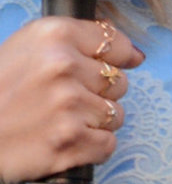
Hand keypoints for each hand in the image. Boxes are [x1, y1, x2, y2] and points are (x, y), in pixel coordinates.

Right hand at [0, 17, 142, 183]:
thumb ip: (74, 43)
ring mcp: (68, 106)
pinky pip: (107, 144)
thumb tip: (134, 54)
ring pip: (116, 115)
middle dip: (98, 93)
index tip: (114, 65)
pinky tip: (63, 141)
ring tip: (59, 121)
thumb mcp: (25, 49)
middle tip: (64, 100)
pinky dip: (90, 147)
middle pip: (118, 82)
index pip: (115, 43)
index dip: (117, 58)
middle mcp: (63, 66)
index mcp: (53, 36)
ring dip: (94, 122)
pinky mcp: (69, 142)